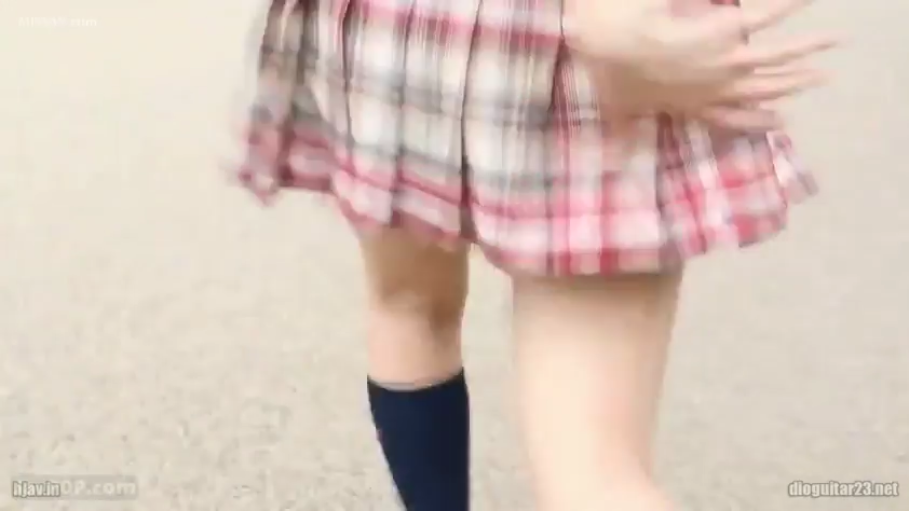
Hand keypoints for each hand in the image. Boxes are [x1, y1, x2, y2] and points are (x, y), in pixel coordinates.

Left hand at [565, 0, 836, 130]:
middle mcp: (717, 87)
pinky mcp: (726, 32)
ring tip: (835, 40)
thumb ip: (621, 138)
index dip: (759, 119)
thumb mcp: (618, 112)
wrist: (614, 47)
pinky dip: (789, 6)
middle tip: (821, 77)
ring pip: (777, 56)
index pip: (732, 116)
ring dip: (808, 47)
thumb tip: (611, 161)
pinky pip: (765, 17)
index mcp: (692, 104)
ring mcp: (726, 62)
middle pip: (765, 86)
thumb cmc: (611, 77)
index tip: (783, 120)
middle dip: (795, 82)